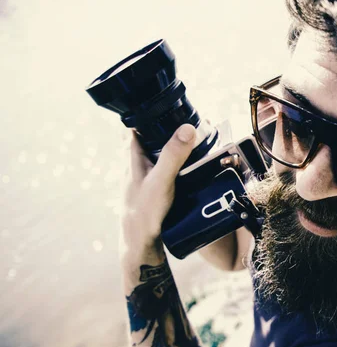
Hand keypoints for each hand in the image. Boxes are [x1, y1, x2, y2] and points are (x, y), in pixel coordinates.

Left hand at [120, 124, 196, 254]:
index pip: (136, 124)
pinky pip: (163, 169)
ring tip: (193, 142)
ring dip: (171, 147)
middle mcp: (135, 163)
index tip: (167, 104)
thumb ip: (173, 155)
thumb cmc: (145, 211)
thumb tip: (187, 128)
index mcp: (132, 156)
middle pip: (148, 137)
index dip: (149, 112)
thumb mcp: (162, 180)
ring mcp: (142, 177)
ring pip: (156, 154)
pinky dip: (174, 164)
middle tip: (187, 121)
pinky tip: (188, 169)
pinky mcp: (151, 189)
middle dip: (165, 129)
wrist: (139, 243)